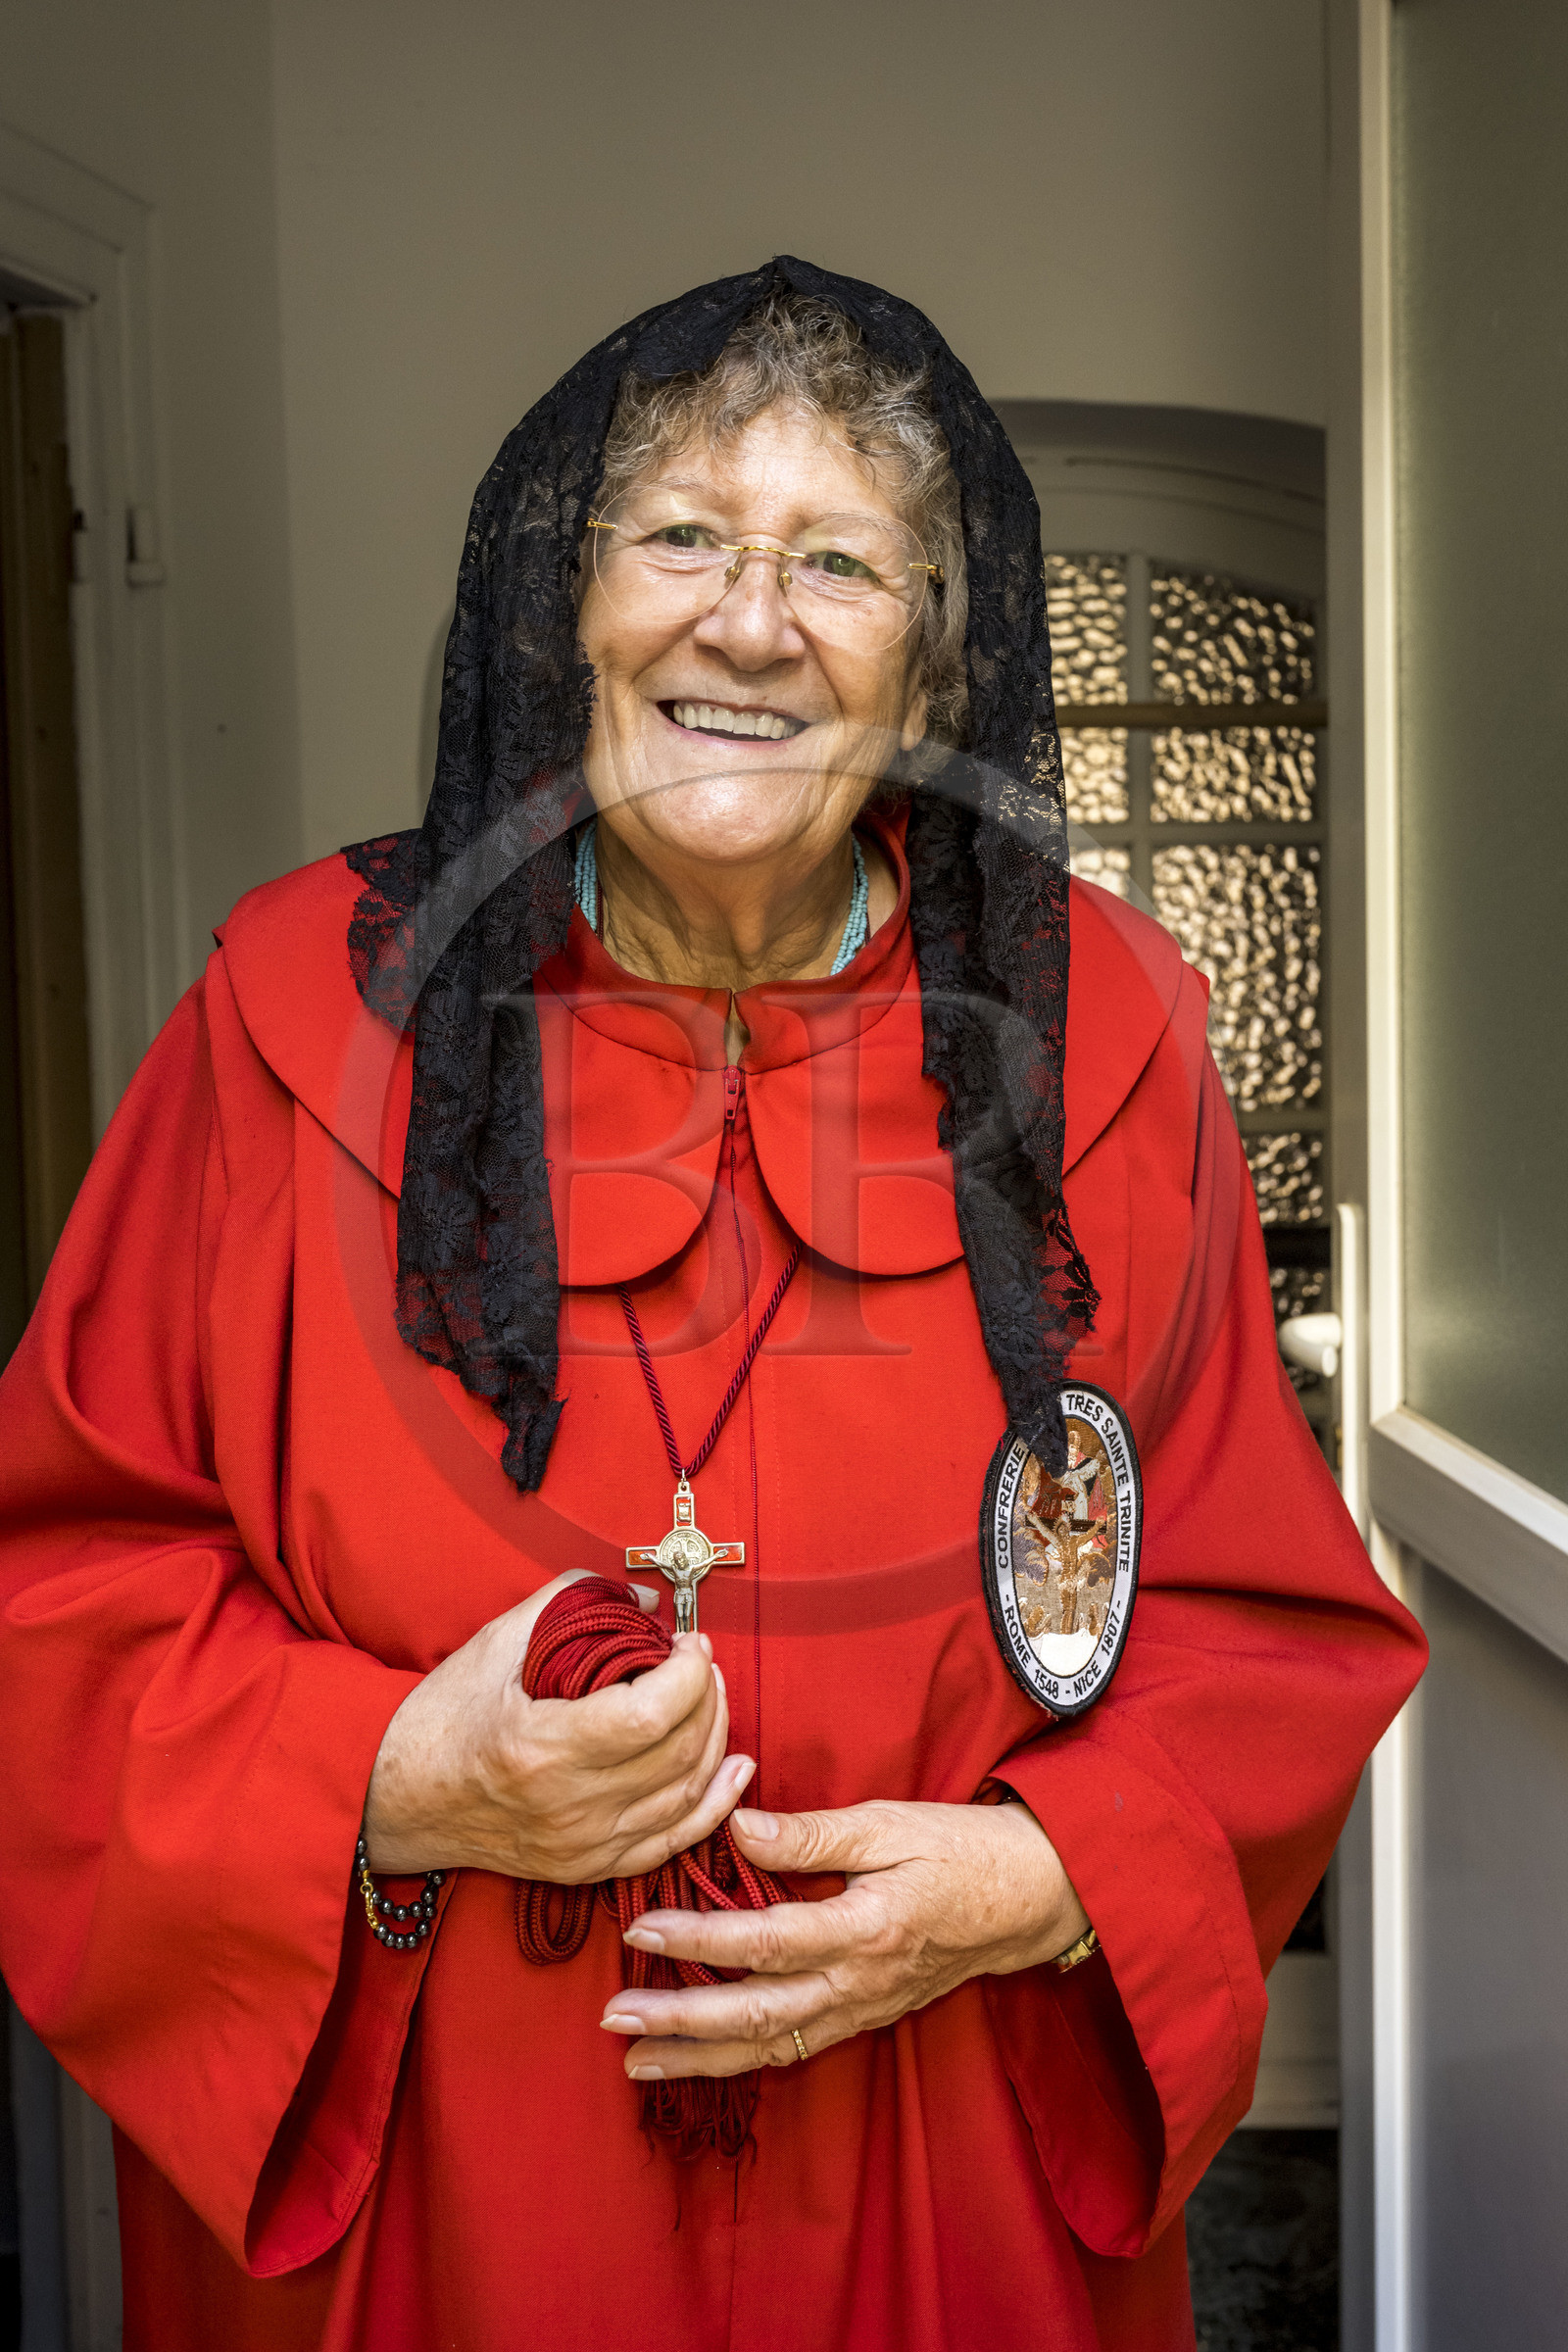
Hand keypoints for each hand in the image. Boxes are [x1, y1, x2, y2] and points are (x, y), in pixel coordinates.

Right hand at [362, 1570, 753, 1878]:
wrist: (398, 1800)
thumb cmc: (441, 1719)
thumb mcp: (496, 1644)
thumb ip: (570, 1603)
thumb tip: (645, 1598)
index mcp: (542, 1747)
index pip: (651, 1714)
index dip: (690, 1673)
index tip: (691, 1642)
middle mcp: (568, 1805)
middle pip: (678, 1754)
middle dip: (709, 1697)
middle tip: (703, 1661)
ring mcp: (581, 1845)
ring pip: (686, 1796)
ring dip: (716, 1740)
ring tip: (712, 1697)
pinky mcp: (587, 1867)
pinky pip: (671, 1842)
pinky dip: (713, 1805)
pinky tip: (734, 1769)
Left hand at [598, 1797, 1090, 2079]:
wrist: (1030, 1899)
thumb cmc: (960, 1849)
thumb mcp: (889, 1823)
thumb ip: (809, 1835)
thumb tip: (736, 1827)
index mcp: (865, 1928)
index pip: (765, 1940)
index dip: (698, 1936)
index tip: (640, 1926)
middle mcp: (859, 1983)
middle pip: (756, 2013)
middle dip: (680, 2020)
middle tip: (613, 2017)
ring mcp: (862, 2009)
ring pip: (771, 2046)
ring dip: (700, 2055)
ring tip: (635, 2061)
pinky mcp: (865, 2018)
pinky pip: (797, 2048)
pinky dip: (744, 2059)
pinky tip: (701, 2059)